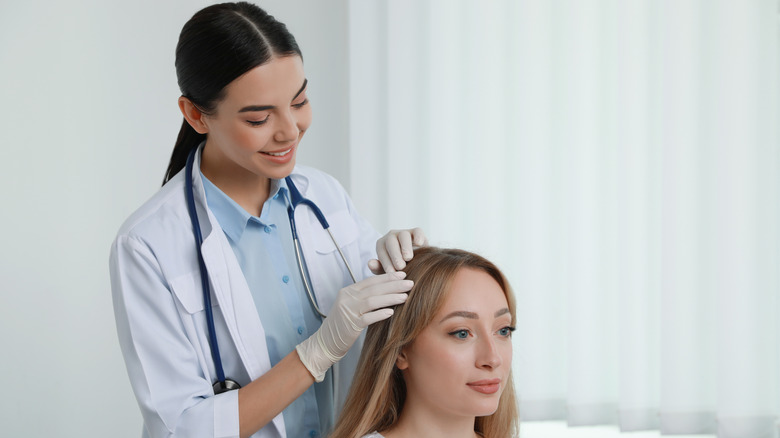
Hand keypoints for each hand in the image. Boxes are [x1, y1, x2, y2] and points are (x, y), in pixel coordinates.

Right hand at [296, 272, 412, 380]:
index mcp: (348, 291)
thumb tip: (385, 289)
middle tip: (410, 283)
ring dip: (390, 298)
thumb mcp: (350, 306)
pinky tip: (392, 312)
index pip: (370, 281)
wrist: (325, 343)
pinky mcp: (350, 326)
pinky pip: (367, 318)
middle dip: (394, 285)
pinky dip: (380, 314)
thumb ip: (363, 296)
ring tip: (405, 297)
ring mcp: (348, 312)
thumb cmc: (342, 325)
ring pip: (372, 301)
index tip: (403, 275)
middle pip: (374, 288)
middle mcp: (347, 298)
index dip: (387, 277)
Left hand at [369, 227, 427, 273]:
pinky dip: (418, 236)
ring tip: (408, 258)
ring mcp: (404, 233)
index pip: (381, 251)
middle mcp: (391, 237)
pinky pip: (417, 231)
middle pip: (391, 242)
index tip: (391, 272)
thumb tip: (370, 263)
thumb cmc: (398, 268)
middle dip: (395, 255)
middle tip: (400, 267)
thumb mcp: (388, 270)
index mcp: (382, 245)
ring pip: (404, 235)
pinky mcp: (416, 232)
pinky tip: (420, 244)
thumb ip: (378, 268)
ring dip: (405, 247)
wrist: (416, 263)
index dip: (385, 262)